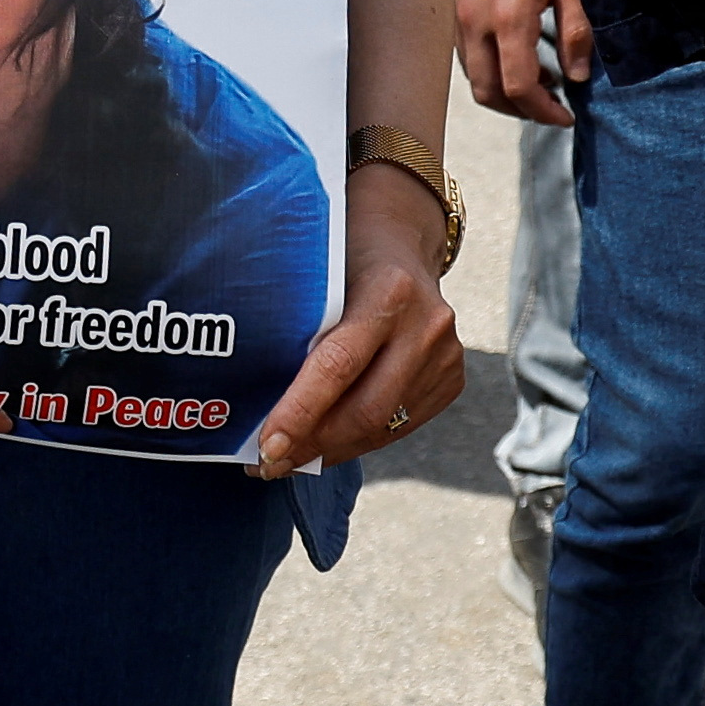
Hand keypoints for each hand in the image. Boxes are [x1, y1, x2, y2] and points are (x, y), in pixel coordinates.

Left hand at [251, 164, 466, 476]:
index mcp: (389, 290)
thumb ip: (298, 329)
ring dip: (332, 451)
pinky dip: (359, 441)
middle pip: (365, 409)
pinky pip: (399, 426)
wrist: (401, 241)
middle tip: (267, 464)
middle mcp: (426, 325)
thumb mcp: (320, 274)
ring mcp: (446, 356)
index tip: (266, 446)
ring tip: (289, 460)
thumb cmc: (343, 257)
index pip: (338, 365)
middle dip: (312, 445)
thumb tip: (251, 405)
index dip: (300, 412)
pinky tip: (327, 444)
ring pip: (382, 427)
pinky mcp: (453, 379)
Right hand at [455, 0, 592, 126]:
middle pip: (489, 92)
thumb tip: (578, 76)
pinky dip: (489, 68)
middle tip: (553, 107)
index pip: (519, 87)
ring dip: (504, 90)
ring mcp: (456, 14)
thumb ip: (578, 29)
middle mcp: (474, 20)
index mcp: (507, 16)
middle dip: (522, 110)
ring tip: (541, 83)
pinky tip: (515, 55)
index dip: (544, 112)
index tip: (567, 115)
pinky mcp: (449, 6)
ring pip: (473, 76)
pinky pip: (465, 55)